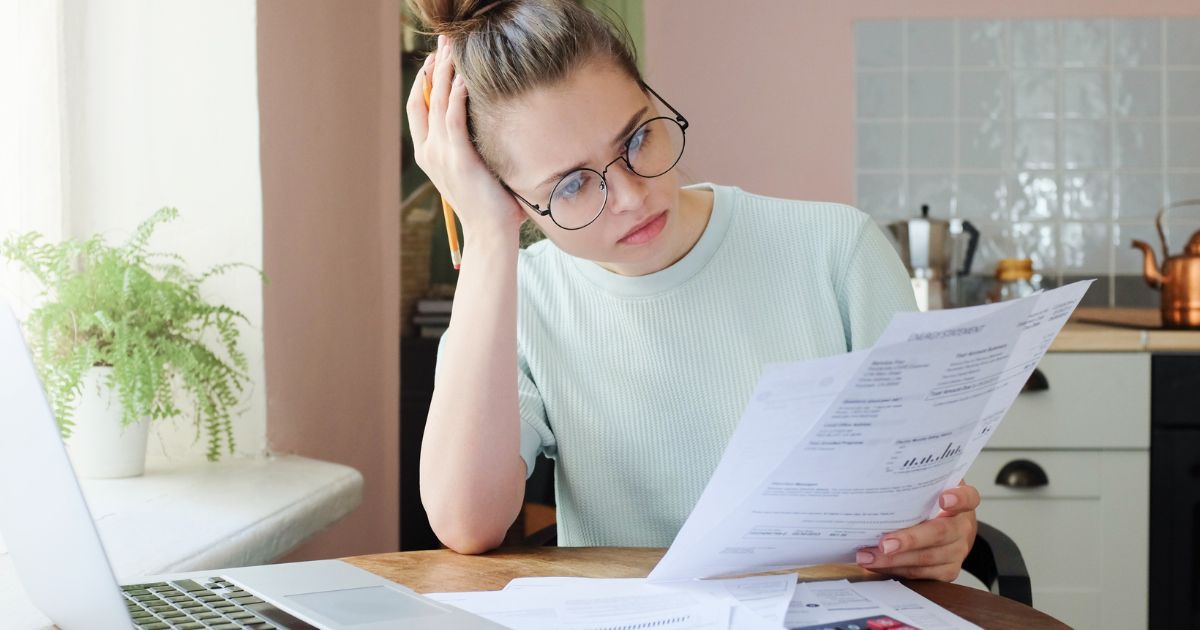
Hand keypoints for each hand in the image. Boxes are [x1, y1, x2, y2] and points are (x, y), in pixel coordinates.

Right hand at [405, 35, 525, 238]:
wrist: (490, 233)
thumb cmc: (491, 205)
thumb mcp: (476, 170)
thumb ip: (475, 147)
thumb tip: (493, 126)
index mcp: (429, 155)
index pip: (418, 109)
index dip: (423, 82)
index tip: (435, 61)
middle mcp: (429, 152)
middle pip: (423, 99)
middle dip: (434, 68)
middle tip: (444, 44)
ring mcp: (441, 154)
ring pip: (438, 103)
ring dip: (447, 74)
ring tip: (454, 50)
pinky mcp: (458, 157)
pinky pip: (454, 117)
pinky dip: (458, 94)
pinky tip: (467, 77)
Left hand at [855, 482, 979, 580]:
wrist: (953, 532)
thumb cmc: (932, 506)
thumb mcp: (932, 489)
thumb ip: (917, 484)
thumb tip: (878, 477)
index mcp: (962, 503)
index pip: (968, 497)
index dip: (958, 498)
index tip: (943, 499)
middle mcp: (963, 528)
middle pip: (939, 533)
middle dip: (909, 540)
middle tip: (884, 544)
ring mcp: (957, 551)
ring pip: (926, 558)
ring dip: (893, 560)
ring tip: (867, 556)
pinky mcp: (948, 571)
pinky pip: (920, 573)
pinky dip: (895, 570)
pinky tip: (876, 565)